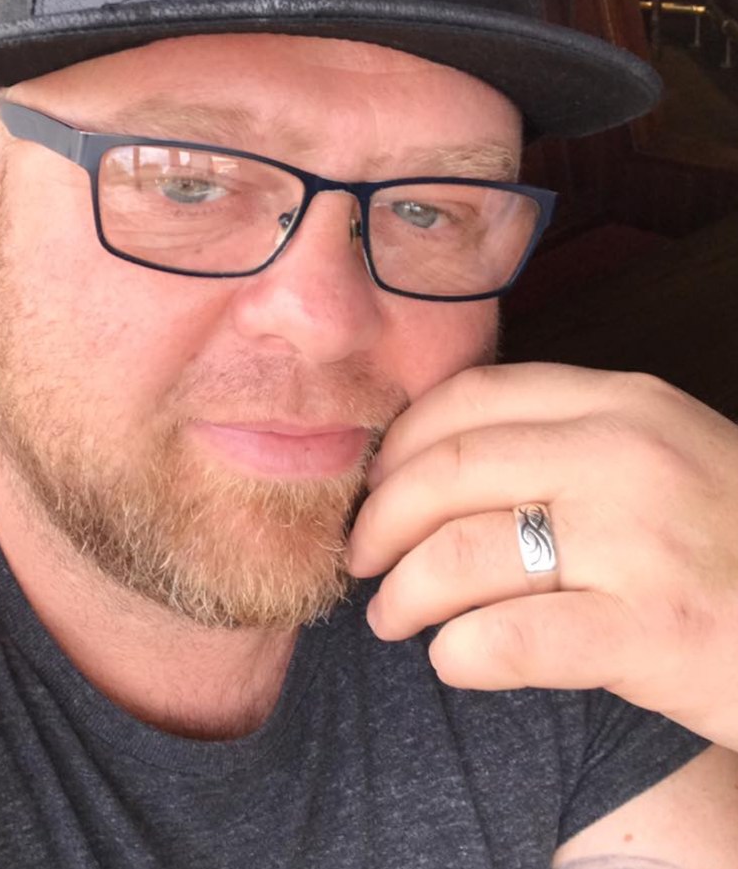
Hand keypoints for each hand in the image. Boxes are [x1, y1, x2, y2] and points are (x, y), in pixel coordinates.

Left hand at [347, 363, 737, 749]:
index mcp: (617, 402)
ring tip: (391, 617)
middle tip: (361, 559)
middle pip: (445, 473)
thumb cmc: (727, 538)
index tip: (374, 487)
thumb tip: (429, 471)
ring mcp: (640, 540)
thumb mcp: (657, 455)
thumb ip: (559, 445)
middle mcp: (623, 455)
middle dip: (379, 521)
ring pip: (462, 555)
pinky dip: (459, 653)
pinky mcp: (653, 630)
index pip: (468, 400)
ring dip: (404, 594)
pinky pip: (510, 638)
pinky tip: (453, 661)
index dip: (398, 446)